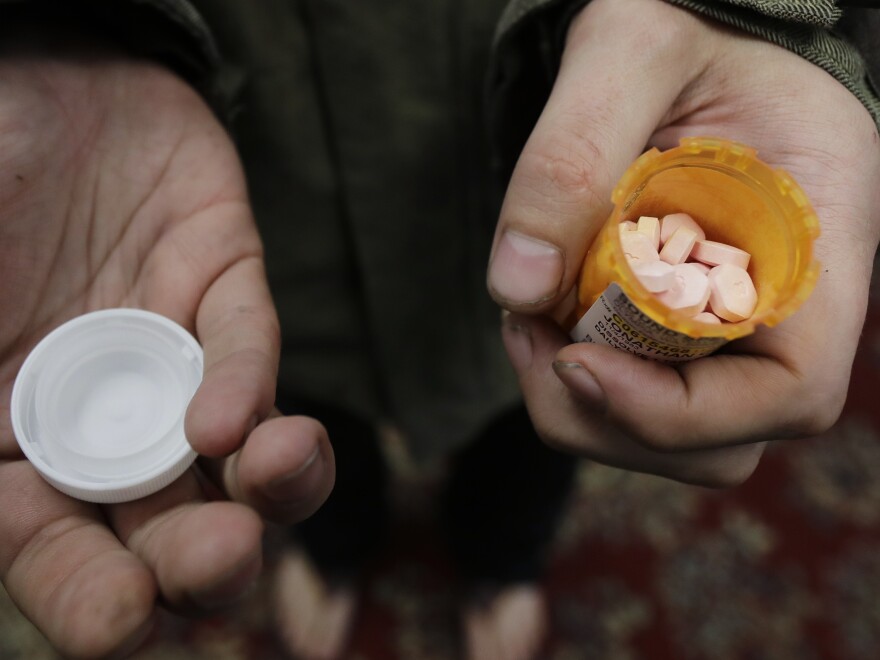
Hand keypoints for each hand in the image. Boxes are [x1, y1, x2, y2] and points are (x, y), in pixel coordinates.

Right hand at [0, 37, 333, 656]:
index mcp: (19, 439)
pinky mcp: (226, 286)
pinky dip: (244, 385)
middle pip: (165, 520)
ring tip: (253, 521)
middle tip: (216, 569)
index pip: (54, 546)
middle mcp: (107, 412)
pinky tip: (235, 421)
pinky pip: (247, 348)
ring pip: (238, 456)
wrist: (35, 79)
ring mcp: (174, 354)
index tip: (116, 623)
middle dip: (196, 561)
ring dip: (261, 497)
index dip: (84, 593)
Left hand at [487, 0, 879, 485]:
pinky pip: (638, 397)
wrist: (694, 31)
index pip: (790, 390)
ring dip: (581, 404)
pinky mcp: (688, 332)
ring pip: (671, 437)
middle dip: (605, 415)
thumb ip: (569, 155)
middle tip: (529, 331)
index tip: (576, 363)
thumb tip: (518, 287)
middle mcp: (789, 308)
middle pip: (716, 440)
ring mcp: (738, 329)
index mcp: (817, 242)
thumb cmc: (685, 25)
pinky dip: (575, 382)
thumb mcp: (627, 50)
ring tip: (529, 318)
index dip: (680, 414)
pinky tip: (539, 314)